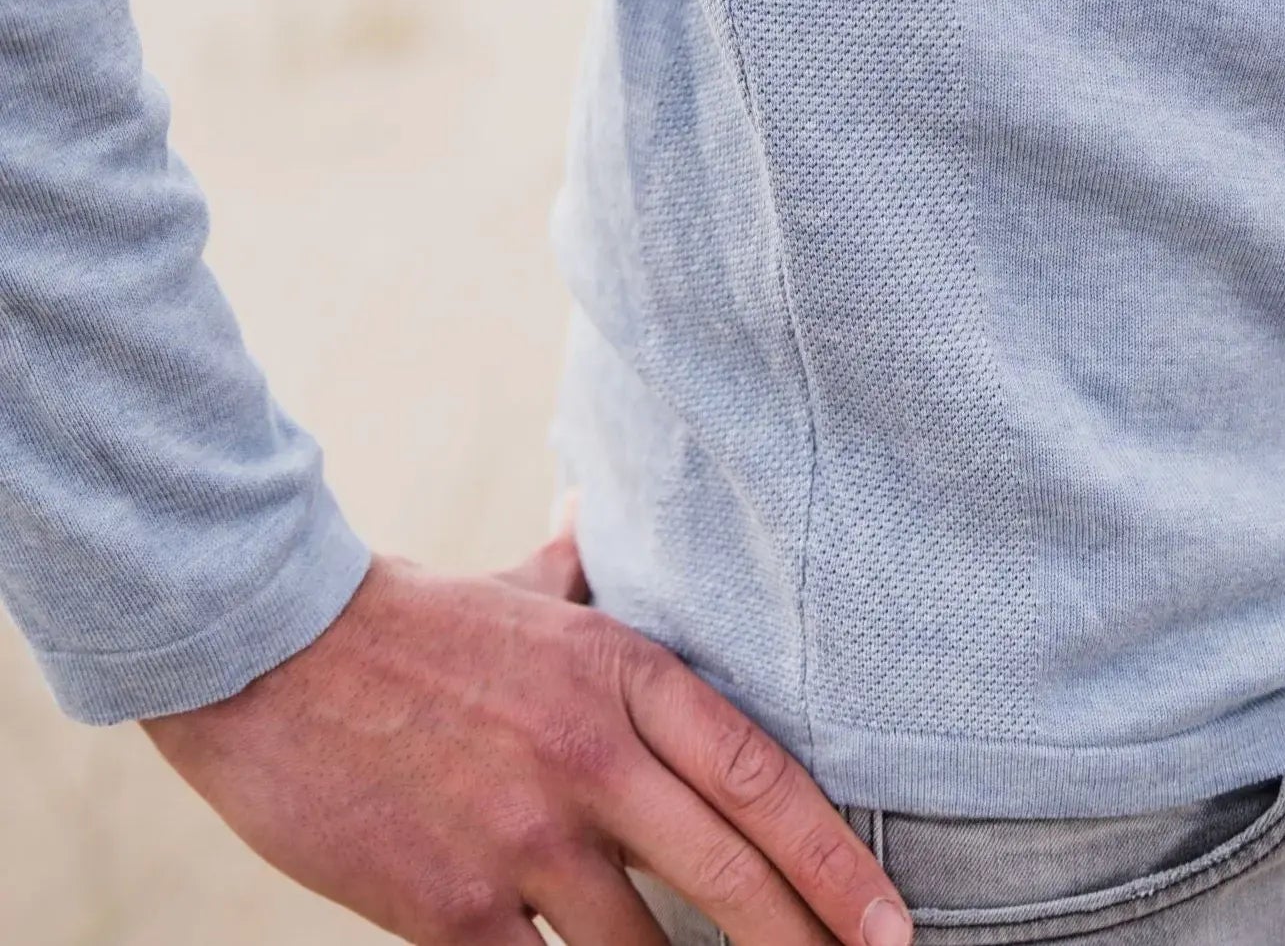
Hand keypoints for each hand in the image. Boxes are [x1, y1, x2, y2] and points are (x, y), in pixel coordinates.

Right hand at [142, 515, 913, 945]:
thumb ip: (577, 561)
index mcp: (621, 674)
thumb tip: (593, 498)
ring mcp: (523, 838)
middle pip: (730, 876)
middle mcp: (590, 758)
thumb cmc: (414, 621)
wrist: (277, 653)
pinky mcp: (450, 907)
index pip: (759, 775)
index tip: (891, 918)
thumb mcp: (522, 583)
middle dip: (807, 940)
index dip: (837, 857)